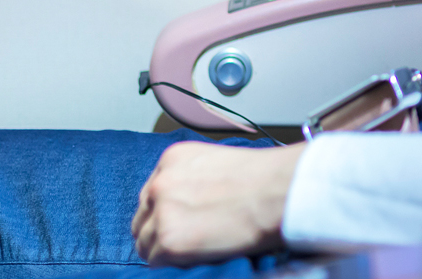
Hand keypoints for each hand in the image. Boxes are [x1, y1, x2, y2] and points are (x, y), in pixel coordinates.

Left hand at [132, 140, 305, 264]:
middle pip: (142, 218)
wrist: (279, 191)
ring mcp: (162, 211)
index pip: (151, 194)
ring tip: (196, 247)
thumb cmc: (264, 178)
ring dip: (165, 248)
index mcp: (173, 159)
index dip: (165, 210)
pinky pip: (156, 261)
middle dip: (160, 229)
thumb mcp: (218, 163)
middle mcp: (161, 182)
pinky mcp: (169, 240)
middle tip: (187, 237)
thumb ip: (192, 179)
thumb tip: (187, 204)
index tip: (180, 219)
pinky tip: (198, 254)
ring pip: (144, 242)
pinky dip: (173, 263)